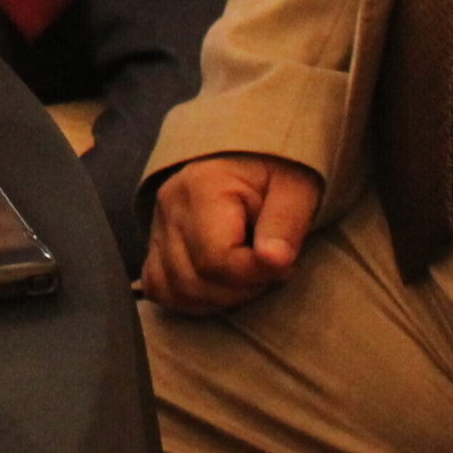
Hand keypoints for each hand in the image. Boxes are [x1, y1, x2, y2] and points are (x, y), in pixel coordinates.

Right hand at [142, 152, 322, 312]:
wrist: (253, 154)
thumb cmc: (279, 171)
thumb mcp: (296, 188)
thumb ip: (285, 224)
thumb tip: (274, 261)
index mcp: (202, 185)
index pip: (217, 258)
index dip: (256, 274)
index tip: (286, 263)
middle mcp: (169, 205)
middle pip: (194, 280)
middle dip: (242, 289)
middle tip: (270, 269)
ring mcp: (157, 224)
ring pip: (175, 290)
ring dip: (220, 298)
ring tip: (249, 275)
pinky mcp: (156, 241)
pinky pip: (158, 287)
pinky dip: (189, 298)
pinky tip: (221, 286)